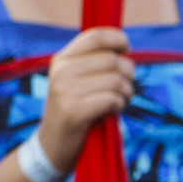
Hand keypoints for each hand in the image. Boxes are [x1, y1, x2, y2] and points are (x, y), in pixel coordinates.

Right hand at [37, 27, 134, 173]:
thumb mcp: (75, 81)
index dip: (118, 39)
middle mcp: (60, 72)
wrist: (53, 145)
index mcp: (61, 60)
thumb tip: (126, 50)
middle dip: (129, 74)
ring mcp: (64, 91)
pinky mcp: (73, 111)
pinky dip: (119, 105)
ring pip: (116, 81)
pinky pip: (112, 99)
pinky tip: (111, 111)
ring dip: (126, 93)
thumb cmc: (74, 109)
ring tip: (119, 101)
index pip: (95, 36)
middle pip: (112, 60)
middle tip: (125, 87)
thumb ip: (93, 63)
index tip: (127, 50)